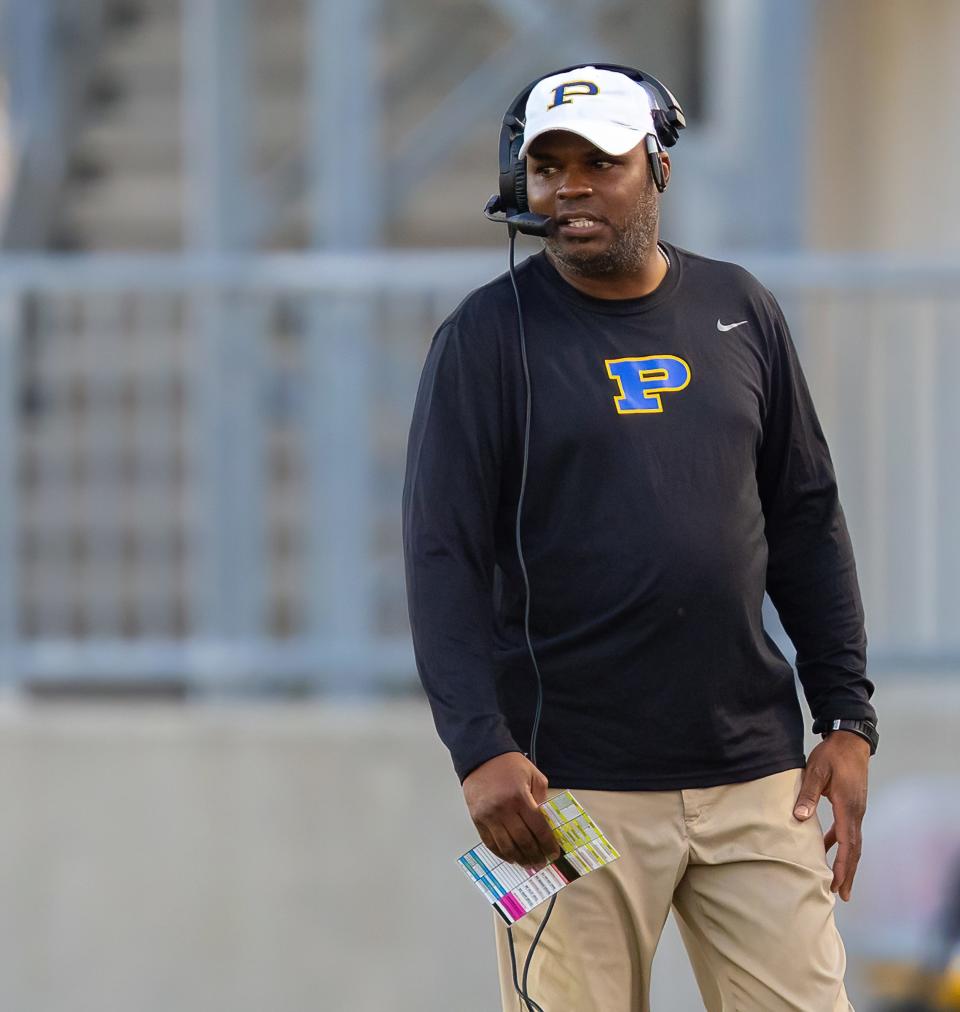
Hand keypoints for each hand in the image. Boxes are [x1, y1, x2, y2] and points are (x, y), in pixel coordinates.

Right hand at [462, 752, 560, 868]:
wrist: (481, 756)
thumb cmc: (508, 764)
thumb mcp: (534, 775)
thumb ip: (542, 798)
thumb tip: (546, 821)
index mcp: (520, 797)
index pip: (538, 828)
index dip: (548, 844)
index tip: (553, 853)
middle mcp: (504, 809)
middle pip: (523, 841)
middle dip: (535, 855)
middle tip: (541, 862)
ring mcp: (489, 816)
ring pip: (506, 846)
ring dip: (519, 858)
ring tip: (527, 863)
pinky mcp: (477, 819)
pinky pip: (490, 843)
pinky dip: (501, 853)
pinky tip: (510, 857)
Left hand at [793, 731, 869, 900]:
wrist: (851, 740)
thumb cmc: (833, 754)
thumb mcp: (817, 770)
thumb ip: (808, 793)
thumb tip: (800, 817)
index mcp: (848, 807)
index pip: (848, 844)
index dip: (842, 866)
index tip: (837, 884)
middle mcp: (856, 812)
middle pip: (855, 850)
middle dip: (847, 873)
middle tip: (841, 895)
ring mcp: (856, 809)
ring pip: (853, 842)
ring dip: (845, 861)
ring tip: (836, 880)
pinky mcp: (852, 804)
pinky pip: (848, 830)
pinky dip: (839, 843)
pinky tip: (827, 846)